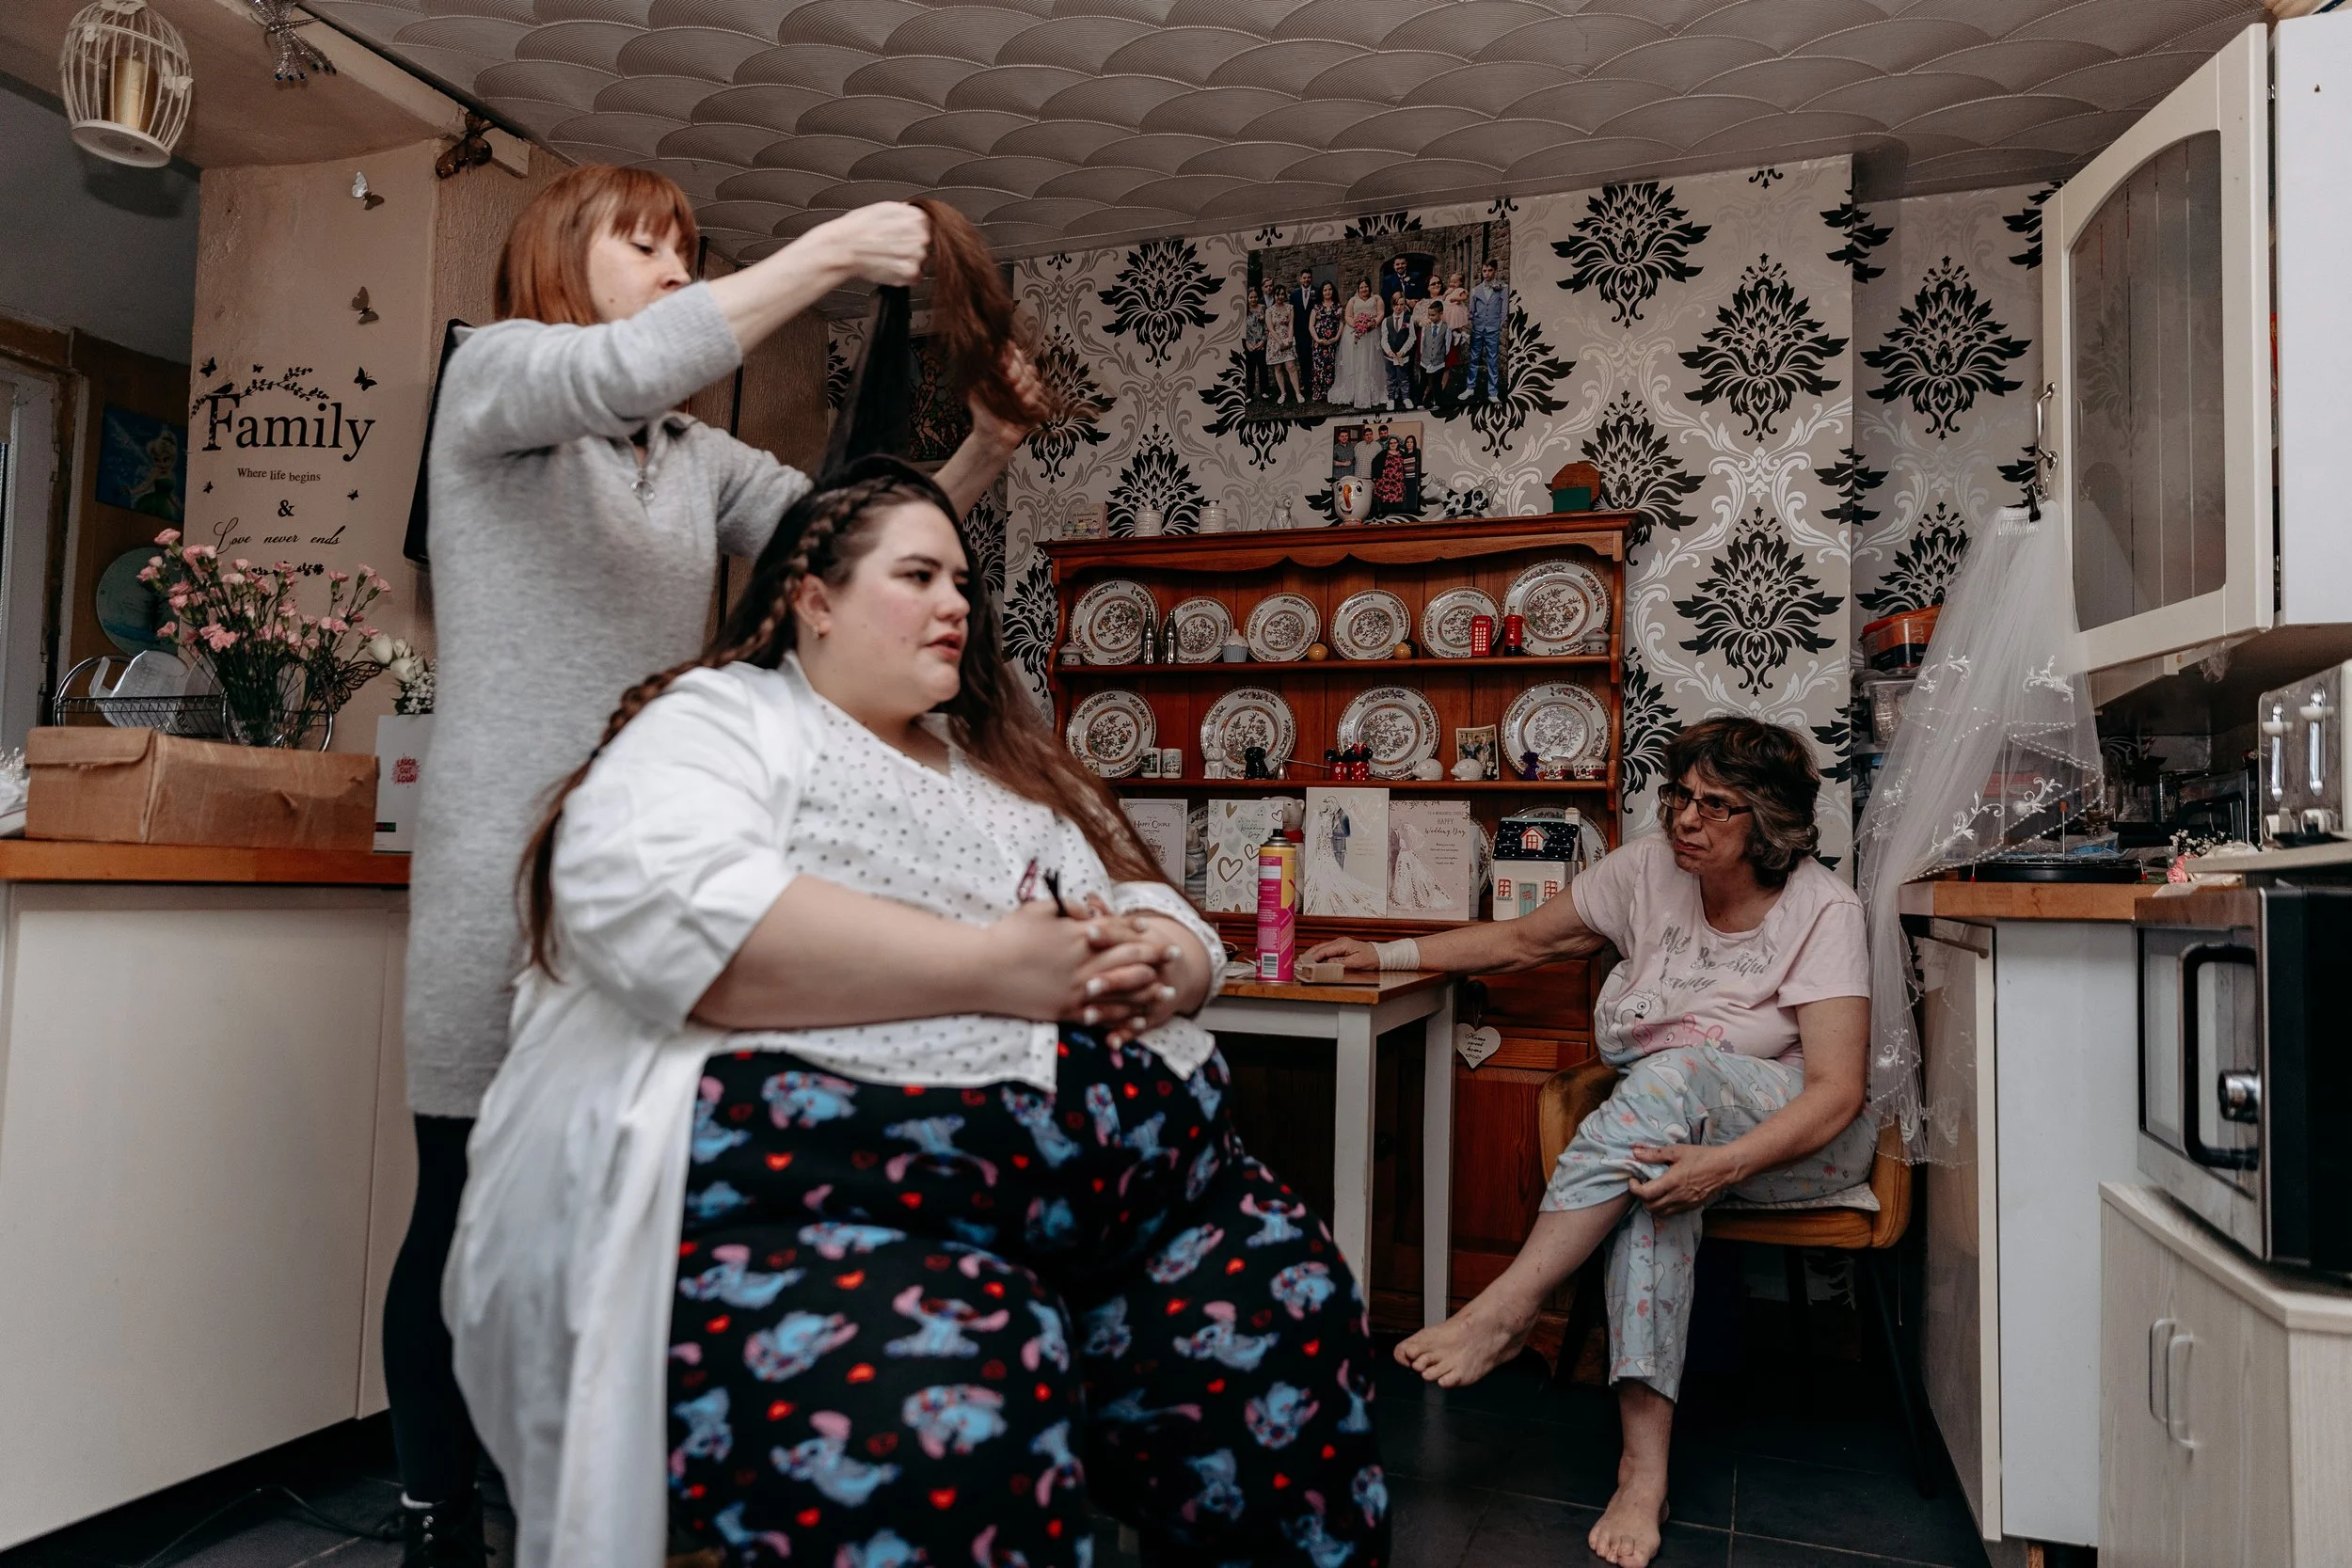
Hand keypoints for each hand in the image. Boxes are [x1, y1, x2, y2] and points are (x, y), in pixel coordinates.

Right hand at [797, 202, 929, 288]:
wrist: (844, 247)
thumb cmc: (858, 227)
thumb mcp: (885, 207)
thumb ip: (906, 212)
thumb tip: (913, 214)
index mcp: (917, 217)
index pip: (927, 227)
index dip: (912, 232)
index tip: (902, 235)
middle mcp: (922, 236)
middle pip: (926, 245)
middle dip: (911, 247)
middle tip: (891, 247)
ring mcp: (918, 257)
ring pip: (921, 262)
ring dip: (907, 261)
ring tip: (887, 256)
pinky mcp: (911, 274)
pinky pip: (914, 277)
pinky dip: (902, 275)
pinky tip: (888, 266)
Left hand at [968, 345, 1045, 447]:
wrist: (995, 440)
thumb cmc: (983, 417)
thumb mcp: (975, 394)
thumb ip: (977, 375)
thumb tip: (982, 353)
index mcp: (998, 372)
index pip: (1009, 353)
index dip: (1010, 356)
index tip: (1005, 366)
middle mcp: (1012, 378)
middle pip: (1023, 362)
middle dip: (1019, 373)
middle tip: (1011, 384)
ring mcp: (1023, 389)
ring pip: (1033, 376)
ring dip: (1027, 387)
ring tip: (1019, 400)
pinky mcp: (1033, 401)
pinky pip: (1040, 391)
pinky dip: (1034, 398)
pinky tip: (1026, 406)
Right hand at [975, 899, 1162, 1023]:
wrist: (983, 970)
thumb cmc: (1008, 935)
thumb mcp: (1037, 909)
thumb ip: (1065, 905)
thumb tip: (1085, 907)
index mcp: (1078, 935)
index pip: (1117, 932)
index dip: (1137, 932)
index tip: (1152, 932)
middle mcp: (1084, 962)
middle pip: (1129, 958)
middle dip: (1155, 956)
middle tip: (1175, 956)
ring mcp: (1078, 989)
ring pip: (1122, 989)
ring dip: (1148, 989)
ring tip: (1167, 991)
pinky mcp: (1067, 1010)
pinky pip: (1103, 1015)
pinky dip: (1122, 1016)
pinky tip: (1137, 1019)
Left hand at [1072, 897, 1205, 1045]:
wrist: (1178, 971)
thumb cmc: (1145, 947)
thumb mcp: (1132, 931)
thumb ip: (1108, 918)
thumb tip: (1087, 898)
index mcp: (1147, 943)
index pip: (1127, 936)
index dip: (1109, 934)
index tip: (1088, 931)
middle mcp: (1154, 969)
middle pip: (1133, 973)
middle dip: (1112, 980)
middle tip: (1088, 985)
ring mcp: (1156, 993)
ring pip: (1133, 1003)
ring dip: (1112, 1011)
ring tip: (1087, 1015)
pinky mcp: (1155, 1015)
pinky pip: (1140, 1026)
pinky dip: (1127, 1034)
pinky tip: (1111, 1041)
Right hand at [1300, 936, 1377, 971]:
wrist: (1379, 955)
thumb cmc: (1370, 958)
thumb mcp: (1356, 963)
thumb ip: (1340, 962)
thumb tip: (1327, 963)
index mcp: (1342, 944)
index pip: (1323, 950)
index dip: (1312, 957)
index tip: (1304, 964)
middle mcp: (1339, 942)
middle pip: (1319, 947)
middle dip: (1308, 955)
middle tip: (1299, 964)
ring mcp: (1338, 944)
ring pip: (1320, 948)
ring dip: (1311, 955)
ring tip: (1302, 963)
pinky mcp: (1339, 948)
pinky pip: (1325, 950)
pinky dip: (1317, 955)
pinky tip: (1312, 961)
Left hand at [1626, 1141, 1746, 1215]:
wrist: (1726, 1167)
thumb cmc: (1702, 1156)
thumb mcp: (1677, 1151)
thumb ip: (1654, 1153)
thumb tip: (1635, 1152)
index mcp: (1672, 1182)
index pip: (1645, 1194)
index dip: (1634, 1188)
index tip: (1633, 1179)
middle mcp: (1678, 1197)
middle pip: (1650, 1207)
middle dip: (1641, 1197)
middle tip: (1641, 1185)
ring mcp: (1685, 1204)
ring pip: (1660, 1213)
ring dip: (1651, 1204)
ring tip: (1652, 1191)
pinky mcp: (1692, 1207)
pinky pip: (1672, 1213)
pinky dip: (1663, 1208)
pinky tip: (1665, 1195)